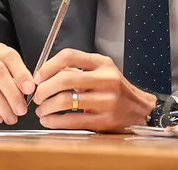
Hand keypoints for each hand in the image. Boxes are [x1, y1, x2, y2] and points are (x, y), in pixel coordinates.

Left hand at [32, 48, 155, 131]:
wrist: (140, 110)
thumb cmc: (116, 90)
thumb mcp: (103, 71)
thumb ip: (79, 69)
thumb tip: (46, 75)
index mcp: (102, 63)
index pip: (69, 56)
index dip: (48, 66)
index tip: (38, 77)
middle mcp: (105, 79)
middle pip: (64, 79)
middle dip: (44, 89)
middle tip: (37, 96)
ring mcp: (106, 100)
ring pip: (65, 101)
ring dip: (47, 107)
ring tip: (42, 110)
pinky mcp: (104, 120)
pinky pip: (72, 120)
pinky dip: (54, 121)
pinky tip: (49, 121)